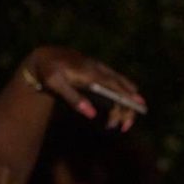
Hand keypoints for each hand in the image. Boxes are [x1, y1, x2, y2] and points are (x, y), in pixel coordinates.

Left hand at [26, 46, 144, 130]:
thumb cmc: (48, 71)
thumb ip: (73, 99)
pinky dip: (123, 93)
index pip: (114, 85)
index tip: (138, 107)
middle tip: (125, 127)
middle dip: (128, 106)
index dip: (127, 96)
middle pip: (122, 87)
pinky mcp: (99, 70)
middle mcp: (99, 69)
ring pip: (121, 84)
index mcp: (91, 72)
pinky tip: (122, 105)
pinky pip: (116, 81)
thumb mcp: (55, 84)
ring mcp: (100, 68)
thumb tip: (92, 115)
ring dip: (125, 103)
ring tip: (123, 122)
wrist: (45, 56)